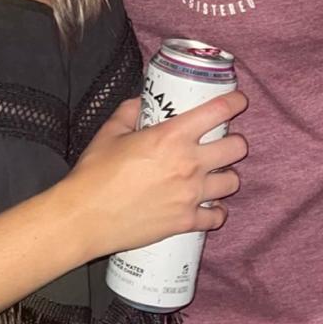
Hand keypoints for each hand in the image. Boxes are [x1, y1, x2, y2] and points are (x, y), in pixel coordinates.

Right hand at [62, 91, 246, 261]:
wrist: (84, 217)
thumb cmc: (94, 173)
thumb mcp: (110, 132)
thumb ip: (130, 112)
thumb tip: (142, 102)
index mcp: (171, 136)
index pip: (218, 111)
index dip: (235, 102)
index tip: (238, 102)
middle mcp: (189, 163)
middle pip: (237, 147)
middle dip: (234, 142)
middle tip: (222, 144)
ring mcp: (191, 195)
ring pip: (232, 182)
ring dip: (226, 176)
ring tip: (214, 176)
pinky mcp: (186, 222)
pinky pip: (217, 217)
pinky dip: (215, 212)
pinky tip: (208, 207)